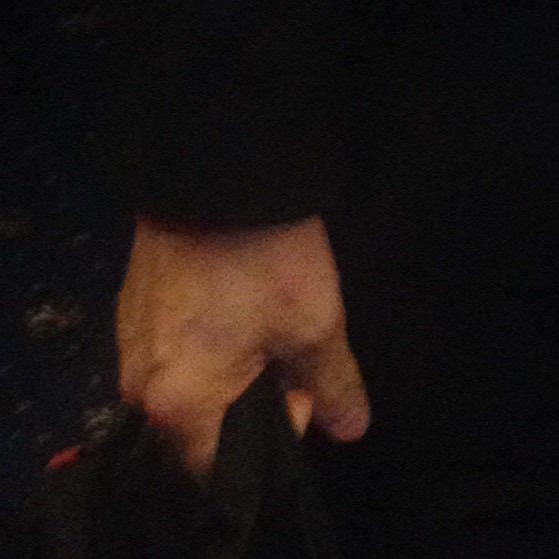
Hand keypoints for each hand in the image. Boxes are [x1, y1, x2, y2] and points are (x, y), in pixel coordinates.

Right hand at [115, 214, 369, 479]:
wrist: (217, 170)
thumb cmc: (264, 258)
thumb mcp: (313, 322)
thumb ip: (331, 384)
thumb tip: (350, 429)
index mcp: (177, 406)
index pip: (218, 465)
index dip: (271, 433)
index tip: (300, 383)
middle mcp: (140, 388)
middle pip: (201, 425)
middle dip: (251, 397)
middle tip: (286, 344)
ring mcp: (131, 345)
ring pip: (189, 385)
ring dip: (230, 366)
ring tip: (262, 316)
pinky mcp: (134, 309)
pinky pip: (174, 350)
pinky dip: (207, 339)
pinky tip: (235, 299)